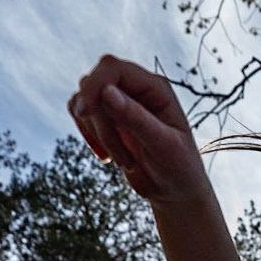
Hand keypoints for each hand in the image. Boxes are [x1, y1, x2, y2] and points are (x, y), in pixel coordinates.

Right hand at [68, 56, 208, 202]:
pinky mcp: (108, 119)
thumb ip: (136, 118)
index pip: (112, 68)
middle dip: (97, 120)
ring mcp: (120, 103)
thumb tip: (106, 91)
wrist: (175, 192)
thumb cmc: (179, 169)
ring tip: (125, 162)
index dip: (93, 85)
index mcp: (155, 87)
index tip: (84, 113)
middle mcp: (136, 88)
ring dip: (97, 134)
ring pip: (84, 101)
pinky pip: (81, 115)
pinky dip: (88, 136)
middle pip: (94, 83)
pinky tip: (107, 158)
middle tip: (117, 157)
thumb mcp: (163, 145)